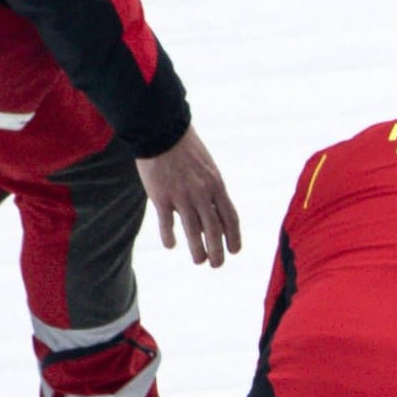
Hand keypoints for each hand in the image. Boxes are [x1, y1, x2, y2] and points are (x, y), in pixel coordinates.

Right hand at [137, 126, 241, 265]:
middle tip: (217, 265)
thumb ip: (210, 191)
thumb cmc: (185, 149)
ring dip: (198, 249)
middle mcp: (202, 194)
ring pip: (194, 230)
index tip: (235, 251)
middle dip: (218, 250)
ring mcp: (182, 196)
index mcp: (217, 186)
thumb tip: (212, 212)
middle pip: (214, 229)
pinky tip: (171, 245)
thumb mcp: (208, 169)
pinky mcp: (161, 196)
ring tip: (199, 262)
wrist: (162, 132)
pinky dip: (170, 236)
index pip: (231, 217)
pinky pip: (167, 222)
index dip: (234, 237)